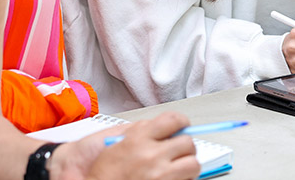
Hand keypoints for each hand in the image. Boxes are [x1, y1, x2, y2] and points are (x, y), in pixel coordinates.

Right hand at [51, 112, 199, 179]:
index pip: (174, 120)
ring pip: (192, 165)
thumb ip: (142, 131)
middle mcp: (151, 156)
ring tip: (177, 169)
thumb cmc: (102, 171)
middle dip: (184, 147)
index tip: (183, 126)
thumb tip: (166, 127)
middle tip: (178, 152)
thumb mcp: (119, 141)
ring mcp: (160, 176)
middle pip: (188, 143)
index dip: (181, 122)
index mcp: (140, 139)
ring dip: (187, 166)